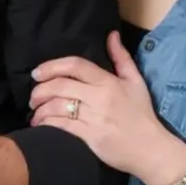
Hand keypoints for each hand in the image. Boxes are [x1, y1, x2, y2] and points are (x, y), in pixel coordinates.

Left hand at [29, 30, 179, 178]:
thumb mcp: (136, 82)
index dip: (51, 66)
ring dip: (39, 108)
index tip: (37, 73)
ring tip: (35, 111)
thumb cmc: (142, 114)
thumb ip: (122, 58)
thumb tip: (111, 35)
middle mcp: (99, 97)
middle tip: (33, 96)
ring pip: (57, 106)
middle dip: (39, 89)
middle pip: (60, 85)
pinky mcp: (90, 136)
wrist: (152, 149)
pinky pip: (61, 125)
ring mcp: (94, 117)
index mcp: (108, 82)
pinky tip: (41, 124)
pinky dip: (46, 123)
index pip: (75, 65)